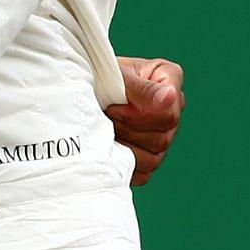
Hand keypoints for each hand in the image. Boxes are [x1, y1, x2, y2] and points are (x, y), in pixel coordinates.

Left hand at [107, 56, 184, 185]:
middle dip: (128, 129)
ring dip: (125, 146)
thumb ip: (142, 88)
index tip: (114, 106)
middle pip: (163, 138)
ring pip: (154, 158)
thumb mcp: (117, 76)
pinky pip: (143, 173)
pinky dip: (123, 163)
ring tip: (106, 130)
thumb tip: (170, 96)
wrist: (79, 90)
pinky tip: (109, 148)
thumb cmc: (97, 77)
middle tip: (106, 116)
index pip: (170, 113)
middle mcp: (170, 110)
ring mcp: (161, 135)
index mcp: (169, 83)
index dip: (139, 115)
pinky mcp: (147, 156)